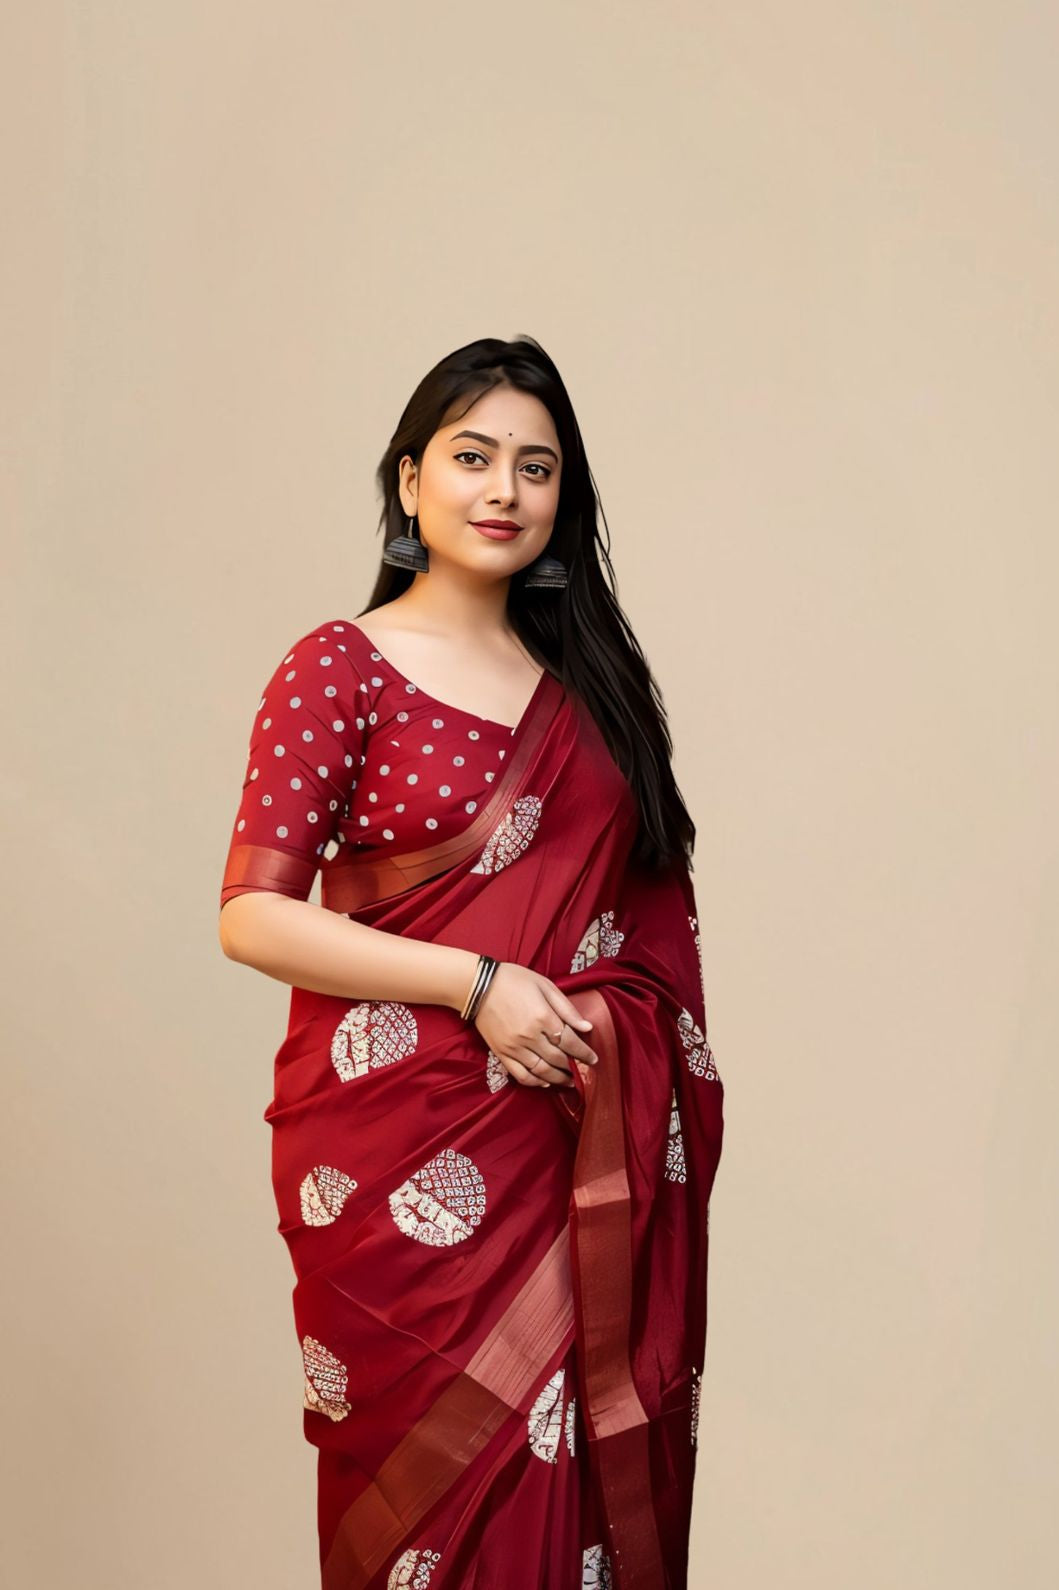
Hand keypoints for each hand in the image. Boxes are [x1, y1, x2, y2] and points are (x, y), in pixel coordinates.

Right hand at [471, 962, 597, 1087]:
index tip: (593, 1059)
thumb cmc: (514, 980)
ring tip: (569, 1081)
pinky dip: (535, 1082)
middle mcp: (530, 1036)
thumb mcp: (545, 985)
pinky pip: (521, 1075)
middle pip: (558, 1059)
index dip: (584, 1053)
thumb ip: (566, 1008)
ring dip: (558, 1079)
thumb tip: (587, 1027)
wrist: (478, 985)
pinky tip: (545, 1082)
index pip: (571, 1042)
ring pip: (542, 1071)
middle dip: (574, 1067)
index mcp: (543, 1017)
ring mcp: (514, 1047)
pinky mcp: (501, 1053)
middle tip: (584, 1071)